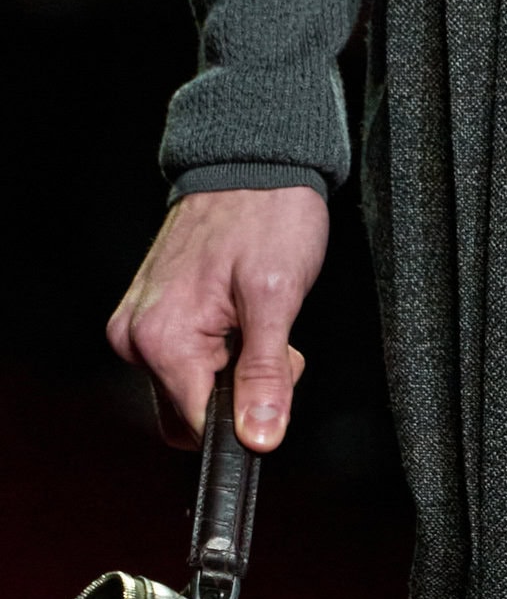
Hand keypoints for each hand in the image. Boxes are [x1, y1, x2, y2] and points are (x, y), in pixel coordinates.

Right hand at [107, 186, 328, 450]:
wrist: (253, 161)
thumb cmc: (268, 216)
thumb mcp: (278, 297)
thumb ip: (265, 374)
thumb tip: (259, 438)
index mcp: (162, 339)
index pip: (199, 426)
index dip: (248, 413)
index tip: (277, 373)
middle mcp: (136, 337)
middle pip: (190, 412)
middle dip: (239, 391)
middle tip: (273, 337)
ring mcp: (137, 324)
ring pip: (187, 386)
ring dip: (229, 367)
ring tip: (256, 315)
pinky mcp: (147, 312)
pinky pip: (180, 358)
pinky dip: (215, 347)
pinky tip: (237, 309)